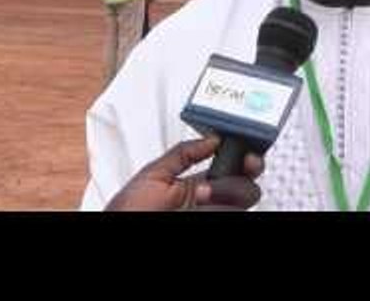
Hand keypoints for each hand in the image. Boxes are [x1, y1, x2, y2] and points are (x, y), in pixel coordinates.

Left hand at [106, 136, 264, 210]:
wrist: (122, 231)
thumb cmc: (128, 213)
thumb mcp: (152, 175)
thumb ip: (183, 153)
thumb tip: (213, 138)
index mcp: (197, 183)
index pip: (232, 166)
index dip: (245, 155)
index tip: (245, 149)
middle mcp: (210, 201)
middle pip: (246, 181)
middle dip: (246, 170)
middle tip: (238, 166)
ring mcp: (213, 214)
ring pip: (245, 199)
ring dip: (229, 190)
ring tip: (202, 194)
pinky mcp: (217, 224)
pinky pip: (238, 213)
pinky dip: (225, 207)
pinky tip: (206, 206)